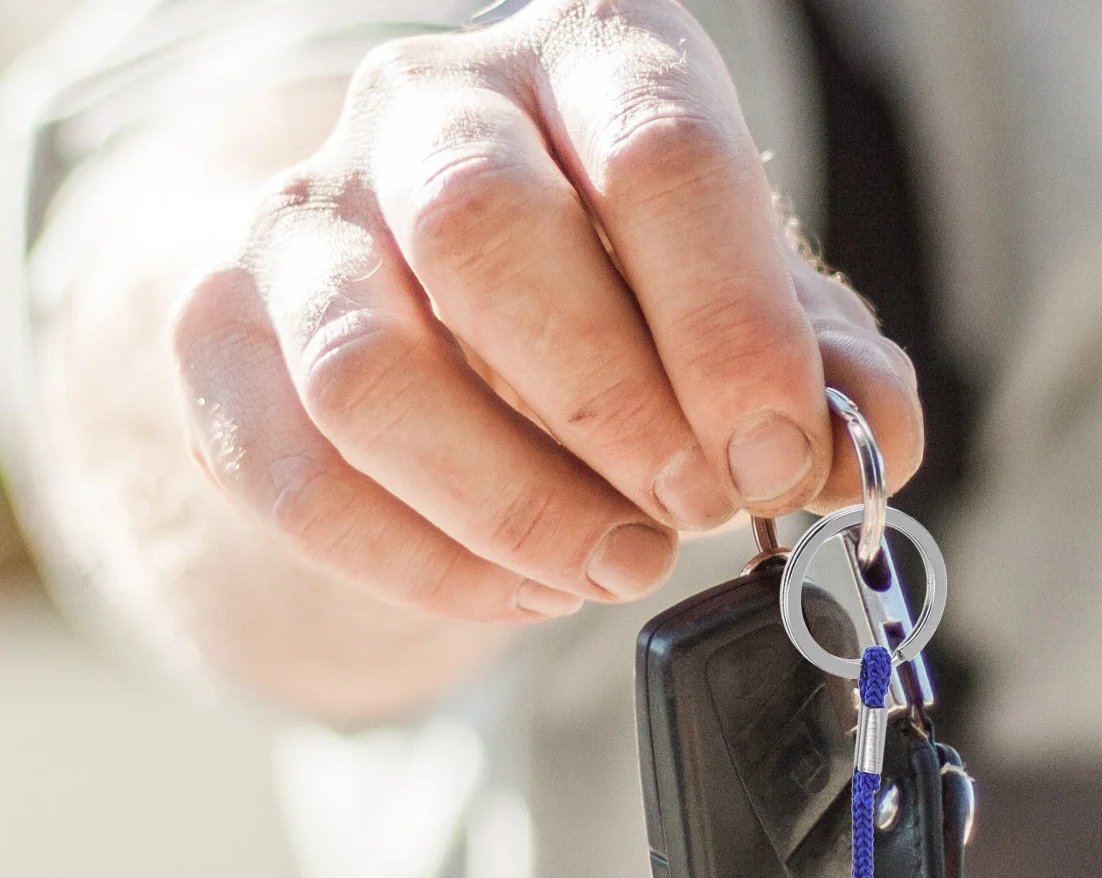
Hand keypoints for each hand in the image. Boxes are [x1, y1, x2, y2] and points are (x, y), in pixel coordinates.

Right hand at [170, 0, 923, 627]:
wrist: (451, 322)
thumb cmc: (626, 308)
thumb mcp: (745, 318)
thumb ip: (822, 369)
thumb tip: (876, 435)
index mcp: (591, 61)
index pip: (657, 150)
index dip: (727, 326)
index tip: (772, 457)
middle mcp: (433, 109)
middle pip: (488, 234)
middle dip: (612, 410)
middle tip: (692, 511)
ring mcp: (308, 221)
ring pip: (370, 371)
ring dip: (515, 507)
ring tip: (617, 567)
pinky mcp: (225, 341)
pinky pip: (299, 476)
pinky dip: (430, 567)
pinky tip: (527, 591)